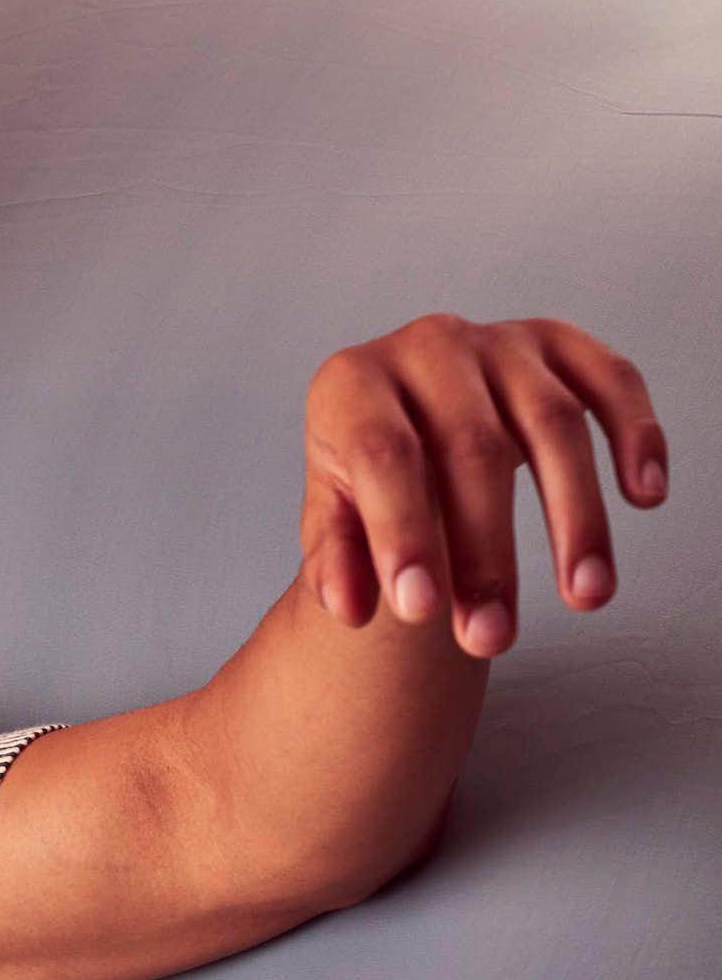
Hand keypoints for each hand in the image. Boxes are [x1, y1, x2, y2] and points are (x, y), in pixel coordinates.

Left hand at [301, 316, 668, 657]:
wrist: (408, 412)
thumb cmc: (366, 474)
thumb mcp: (335, 516)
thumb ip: (337, 559)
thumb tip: (351, 607)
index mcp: (353, 384)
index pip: (383, 457)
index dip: (403, 534)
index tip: (419, 612)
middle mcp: (427, 346)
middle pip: (470, 447)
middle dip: (485, 554)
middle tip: (491, 639)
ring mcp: (499, 341)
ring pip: (553, 421)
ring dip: (577, 516)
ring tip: (586, 597)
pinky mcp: (558, 344)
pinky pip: (611, 380)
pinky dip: (636, 434)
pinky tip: (645, 496)